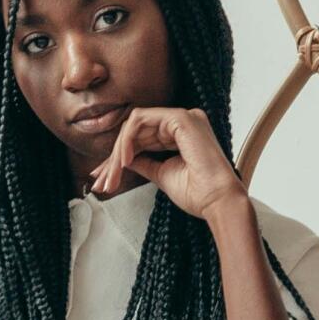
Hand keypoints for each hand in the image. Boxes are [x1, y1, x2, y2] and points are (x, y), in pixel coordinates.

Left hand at [90, 106, 247, 224]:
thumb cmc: (197, 193)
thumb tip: (122, 158)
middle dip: (113, 158)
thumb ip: (142, 162)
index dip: (118, 156)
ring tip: (112, 176)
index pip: (142, 137)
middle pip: (135, 131)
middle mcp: (182, 121)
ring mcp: (183, 117)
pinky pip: (140, 120)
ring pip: (134, 125)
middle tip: (101, 182)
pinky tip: (124, 161)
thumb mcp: (161, 174)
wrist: (217, 202)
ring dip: (118, 151)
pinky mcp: (180, 118)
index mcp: (181, 133)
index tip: (103, 178)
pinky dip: (127, 140)